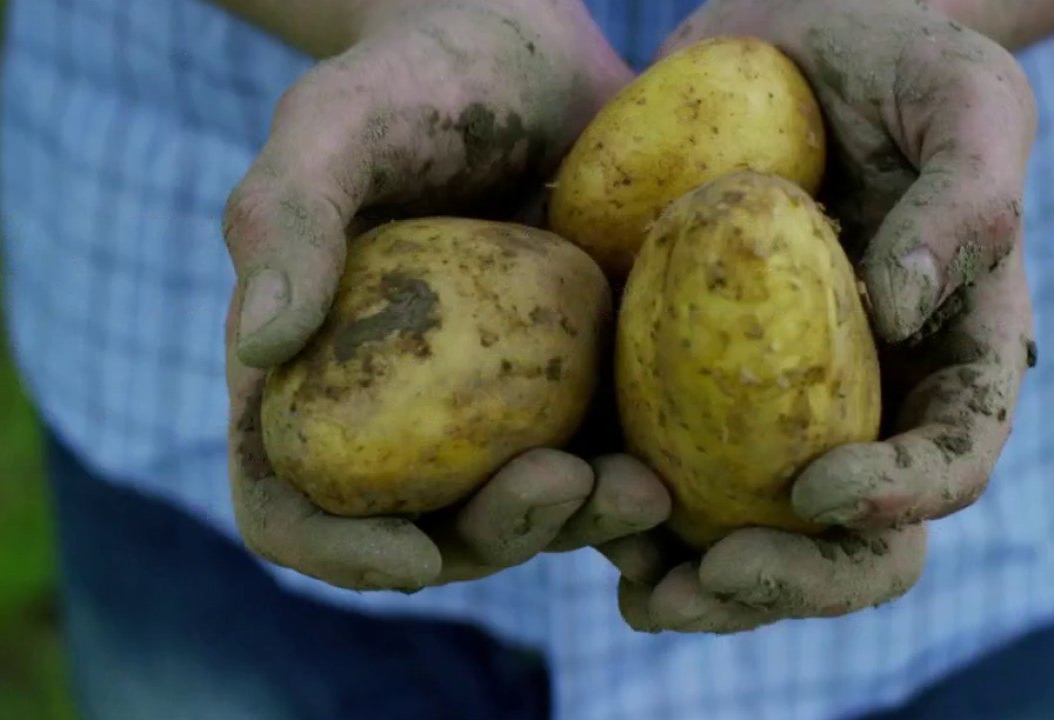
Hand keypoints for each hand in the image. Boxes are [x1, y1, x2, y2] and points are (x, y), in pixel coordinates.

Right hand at [223, 0, 669, 591]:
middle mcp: (390, 411)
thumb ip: (285, 216)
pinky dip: (629, 486)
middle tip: (564, 484)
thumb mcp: (336, 123)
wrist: (527, 49)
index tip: (412, 557)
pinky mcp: (566, 387)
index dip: (333, 553)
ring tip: (646, 487)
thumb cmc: (415, 77)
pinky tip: (681, 465)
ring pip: (515, 515)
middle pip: (418, 533)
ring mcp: (483, 408)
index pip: (284, 503)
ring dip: (576, 526)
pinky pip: (591, 463)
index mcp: (305, 375)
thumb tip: (257, 344)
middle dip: (489, 541)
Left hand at [613, 0, 1037, 631]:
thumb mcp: (957, 94)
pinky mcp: (668, 375)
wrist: (774, 37)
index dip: (898, 497)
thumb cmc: (887, 52)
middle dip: (784, 582)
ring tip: (628, 578)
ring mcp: (756, 401)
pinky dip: (606, 500)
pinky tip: (562, 507)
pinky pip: (644, 459)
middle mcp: (851, 399)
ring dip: (685, 574)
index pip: (948, 458)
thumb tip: (908, 300)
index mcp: (941, 358)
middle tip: (708, 583)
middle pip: (842, 537)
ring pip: (737, 527)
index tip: (817, 491)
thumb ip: (968, 193)